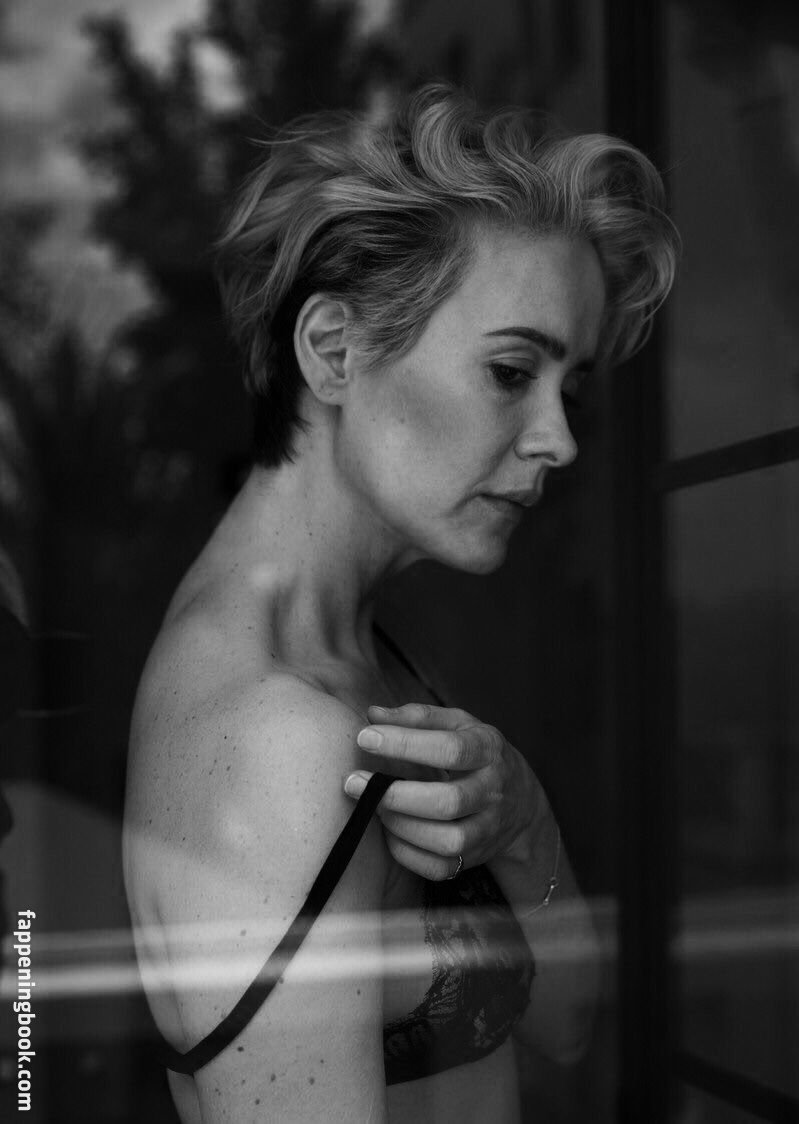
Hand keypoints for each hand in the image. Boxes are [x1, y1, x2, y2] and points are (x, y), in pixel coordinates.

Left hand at [343, 703, 541, 880]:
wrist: (519, 801)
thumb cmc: (474, 752)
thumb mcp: (457, 724)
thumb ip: (417, 717)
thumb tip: (373, 715)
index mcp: (488, 749)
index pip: (451, 749)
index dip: (405, 744)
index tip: (365, 738)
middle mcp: (492, 791)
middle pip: (448, 802)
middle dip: (395, 794)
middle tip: (353, 782)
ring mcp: (487, 829)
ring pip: (447, 841)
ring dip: (401, 826)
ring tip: (373, 807)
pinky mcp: (473, 857)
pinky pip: (439, 868)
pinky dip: (407, 854)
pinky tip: (389, 832)